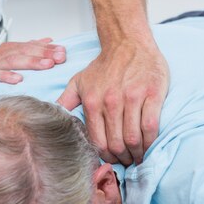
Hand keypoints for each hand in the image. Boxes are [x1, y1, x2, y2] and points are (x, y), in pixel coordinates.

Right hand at [0, 38, 65, 106]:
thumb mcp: (11, 58)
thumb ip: (30, 50)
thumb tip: (50, 41)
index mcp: (10, 50)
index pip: (32, 46)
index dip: (48, 49)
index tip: (63, 53)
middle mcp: (2, 54)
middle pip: (25, 51)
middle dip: (44, 54)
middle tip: (59, 58)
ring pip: (13, 60)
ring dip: (31, 62)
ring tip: (46, 65)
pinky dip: (6, 77)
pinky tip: (18, 80)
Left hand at [58, 37, 168, 164]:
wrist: (127, 42)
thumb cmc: (105, 65)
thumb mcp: (79, 81)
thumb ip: (66, 101)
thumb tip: (51, 117)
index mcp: (92, 101)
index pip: (97, 141)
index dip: (105, 156)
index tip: (112, 159)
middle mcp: (111, 101)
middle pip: (117, 143)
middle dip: (122, 158)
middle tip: (127, 161)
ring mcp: (132, 97)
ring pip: (134, 138)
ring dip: (137, 153)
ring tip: (138, 156)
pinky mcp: (151, 94)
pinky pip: (151, 126)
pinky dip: (150, 141)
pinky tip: (149, 144)